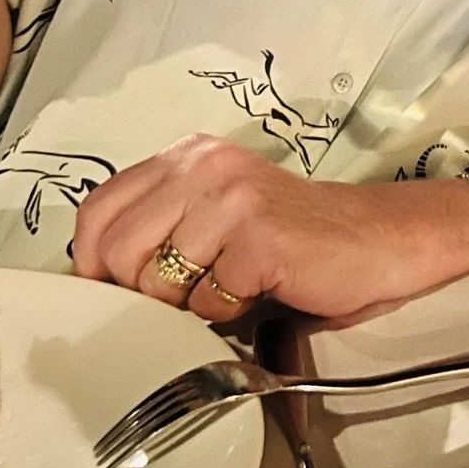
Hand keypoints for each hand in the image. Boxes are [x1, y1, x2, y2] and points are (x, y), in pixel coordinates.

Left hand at [70, 135, 468, 319]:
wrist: (378, 239)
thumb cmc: (293, 236)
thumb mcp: (213, 212)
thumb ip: (158, 224)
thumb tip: (90, 274)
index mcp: (188, 155)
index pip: (97, 210)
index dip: (94, 261)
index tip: (117, 288)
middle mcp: (204, 165)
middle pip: (115, 251)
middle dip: (143, 290)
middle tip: (189, 293)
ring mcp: (232, 198)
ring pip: (157, 282)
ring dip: (190, 304)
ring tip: (231, 287)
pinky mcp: (258, 237)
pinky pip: (207, 302)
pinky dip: (229, 312)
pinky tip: (260, 289)